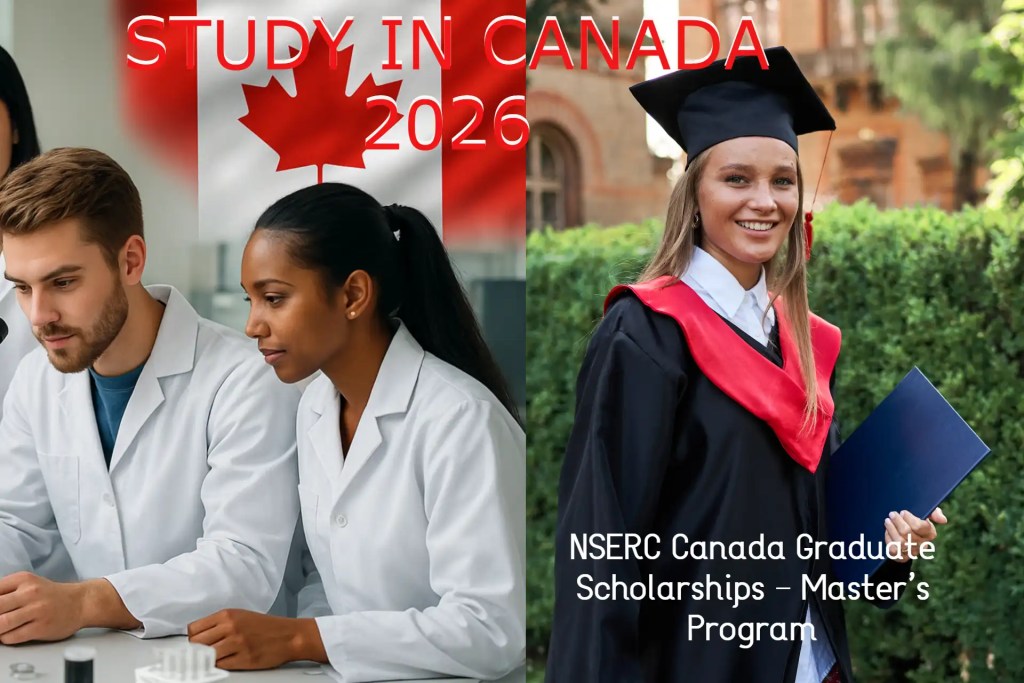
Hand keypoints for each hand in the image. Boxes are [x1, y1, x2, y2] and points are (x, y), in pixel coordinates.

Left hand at [0, 572, 85, 643]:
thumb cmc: (52, 596)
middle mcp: (30, 592)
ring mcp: (36, 610)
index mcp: (23, 579)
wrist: (82, 602)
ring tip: (2, 629)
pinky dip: (5, 638)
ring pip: (1, 623)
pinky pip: (12, 637)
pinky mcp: (41, 627)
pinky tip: (11, 634)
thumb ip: (7, 591)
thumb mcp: (29, 584)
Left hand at [188, 609, 324, 669]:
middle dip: (197, 650)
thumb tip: (198, 637)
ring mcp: (237, 643)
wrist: (289, 635)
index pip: (194, 629)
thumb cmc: (266, 626)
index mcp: (228, 615)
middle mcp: (230, 627)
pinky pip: (220, 666)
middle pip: (196, 643)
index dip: (193, 638)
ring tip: (215, 658)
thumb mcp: (241, 616)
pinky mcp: (244, 659)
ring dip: (208, 659)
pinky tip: (227, 662)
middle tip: (203, 653)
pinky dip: (220, 666)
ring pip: (206, 656)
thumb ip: (220, 624)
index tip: (195, 644)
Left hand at [884, 507, 947, 561]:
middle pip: (907, 533)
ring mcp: (912, 552)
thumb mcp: (926, 513)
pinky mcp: (902, 557)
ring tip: (887, 521)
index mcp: (930, 533)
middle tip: (892, 514)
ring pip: (900, 542)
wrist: (905, 531)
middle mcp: (923, 544)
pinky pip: (894, 550)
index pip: (919, 526)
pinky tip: (887, 532)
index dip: (909, 518)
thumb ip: (934, 512)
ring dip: (891, 529)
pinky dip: (888, 540)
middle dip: (898, 522)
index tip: (903, 512)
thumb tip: (943, 520)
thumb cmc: (916, 520)